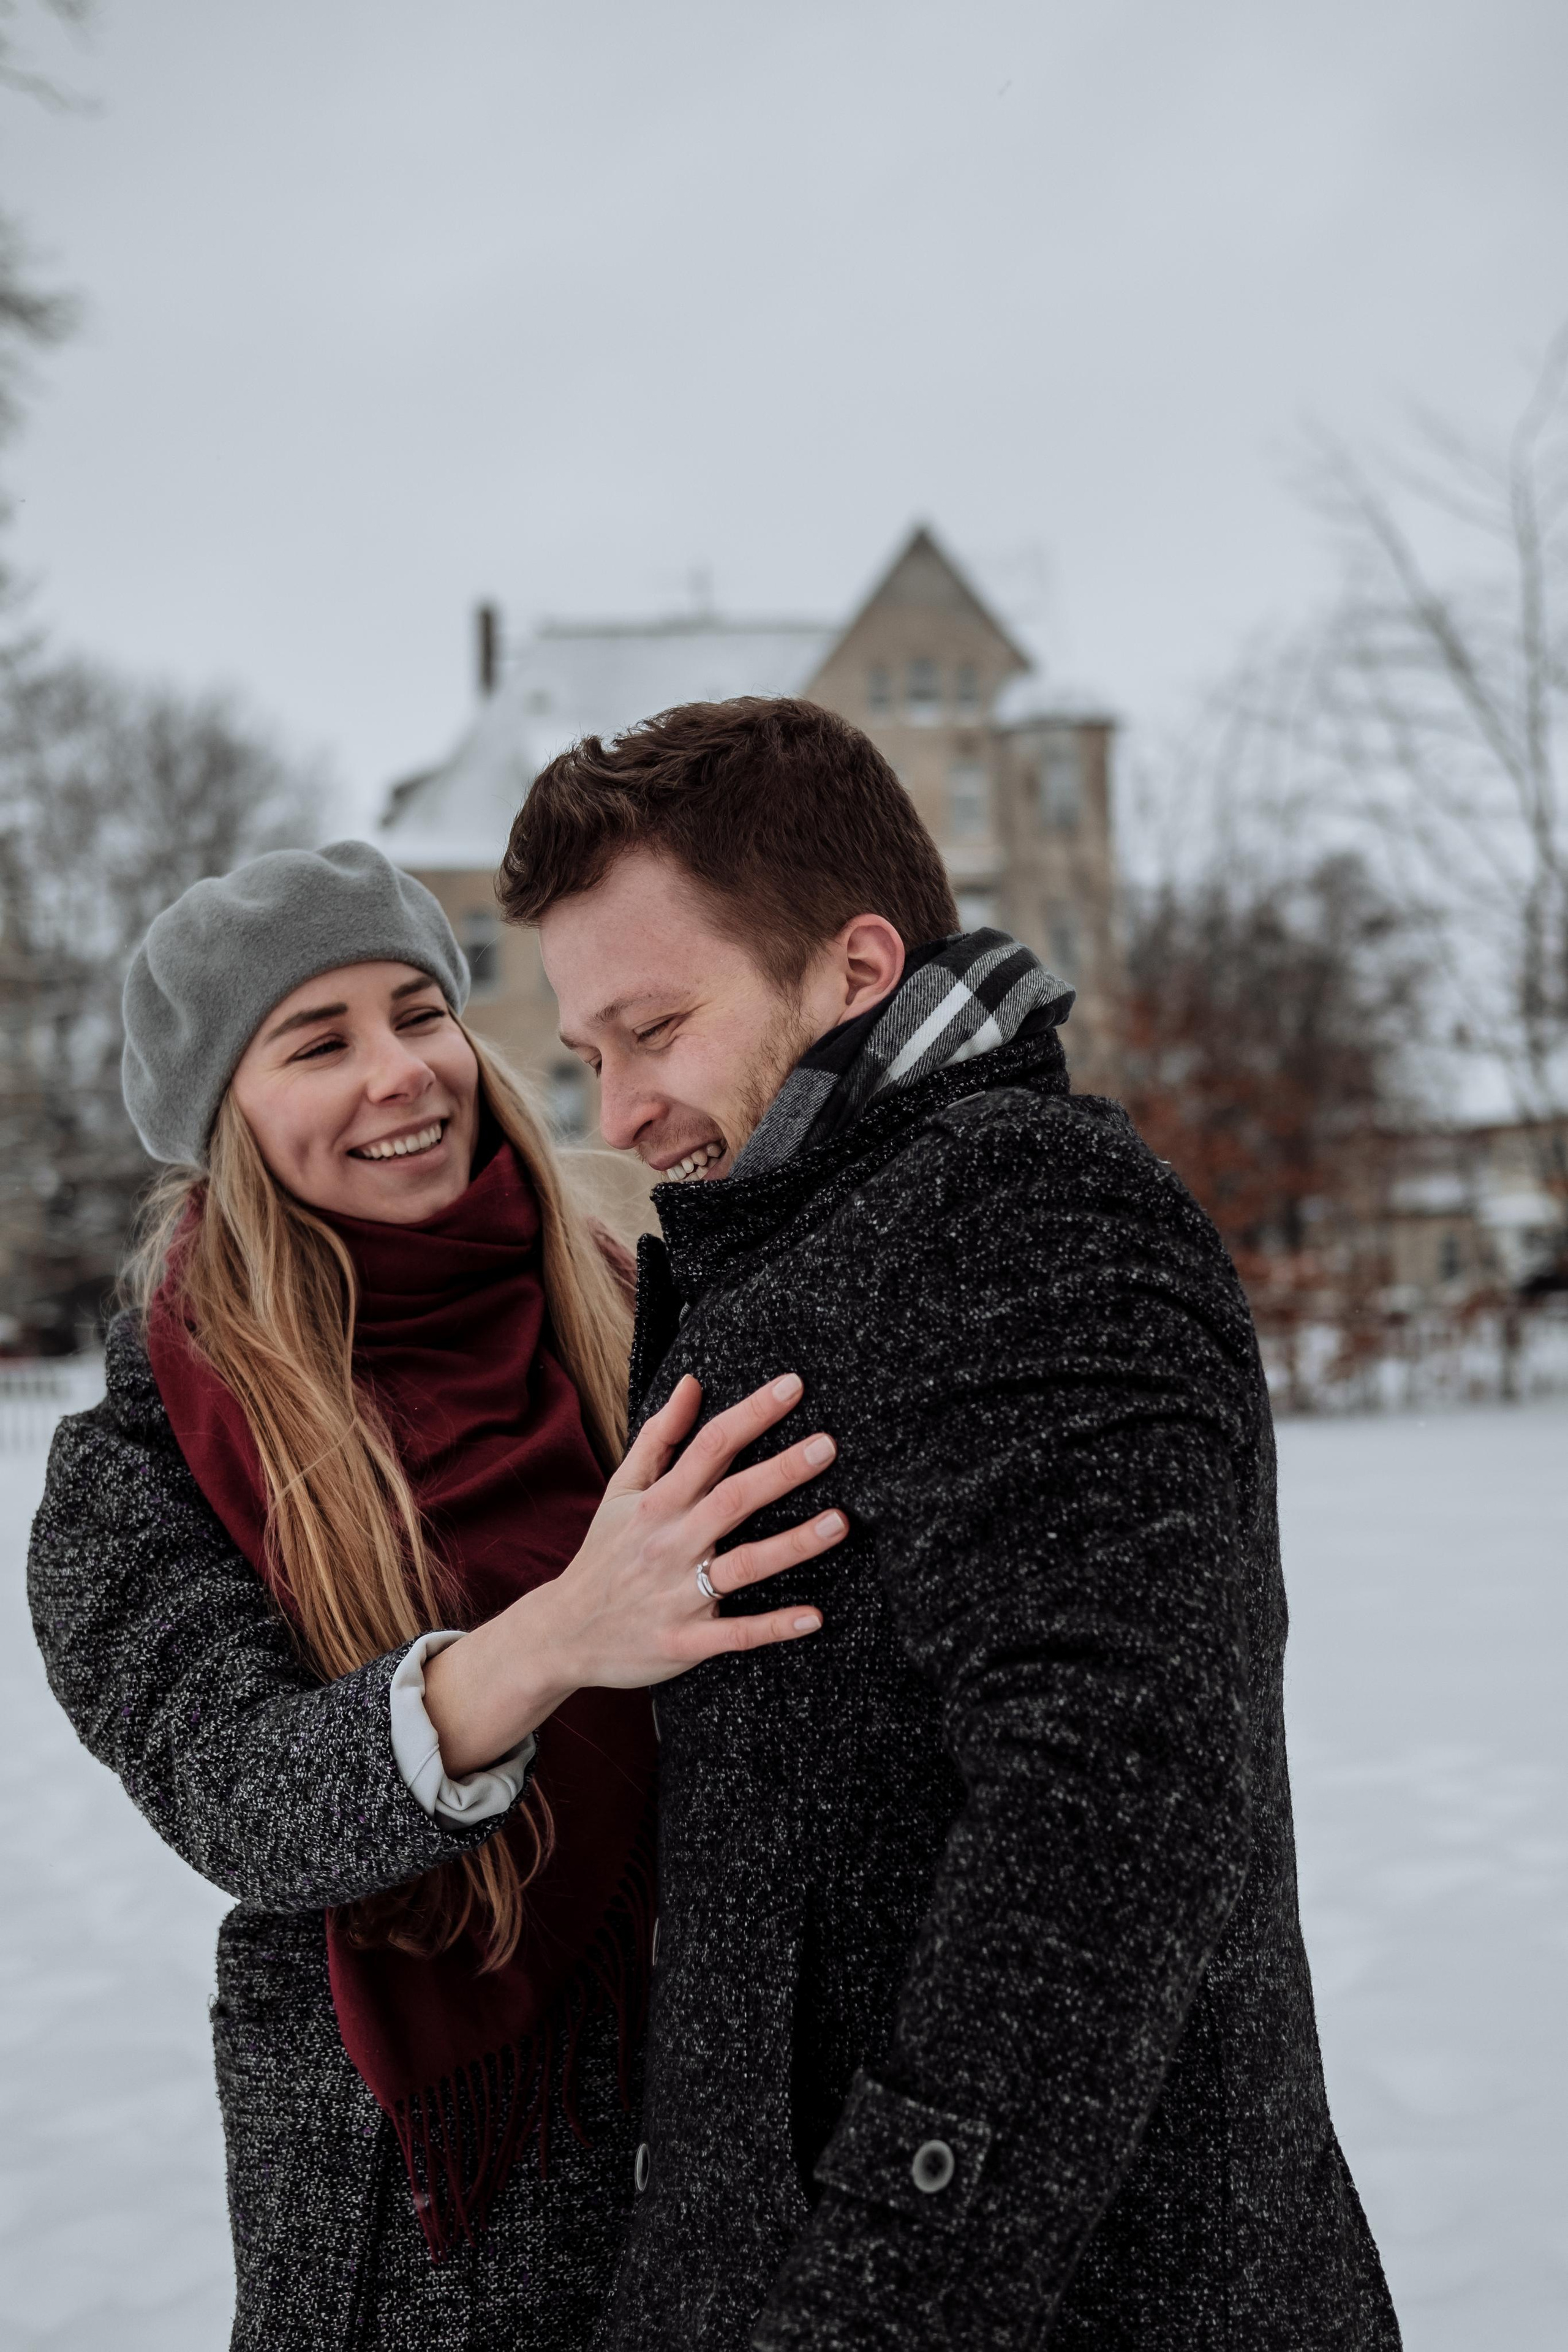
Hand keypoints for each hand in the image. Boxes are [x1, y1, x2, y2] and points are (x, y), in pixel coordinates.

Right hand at [423, 1373, 844, 1773]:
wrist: (562, 1634)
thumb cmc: (602, 1555)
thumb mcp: (621, 1491)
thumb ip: (658, 1437)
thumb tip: (692, 1384)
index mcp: (657, 1504)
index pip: (709, 1447)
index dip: (752, 1415)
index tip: (793, 1386)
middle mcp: (670, 1543)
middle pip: (732, 1500)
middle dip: (781, 1472)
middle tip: (828, 1445)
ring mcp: (678, 1594)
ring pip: (742, 1566)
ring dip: (792, 1545)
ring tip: (839, 1523)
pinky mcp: (685, 1642)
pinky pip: (735, 1634)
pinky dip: (774, 1627)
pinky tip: (813, 1617)